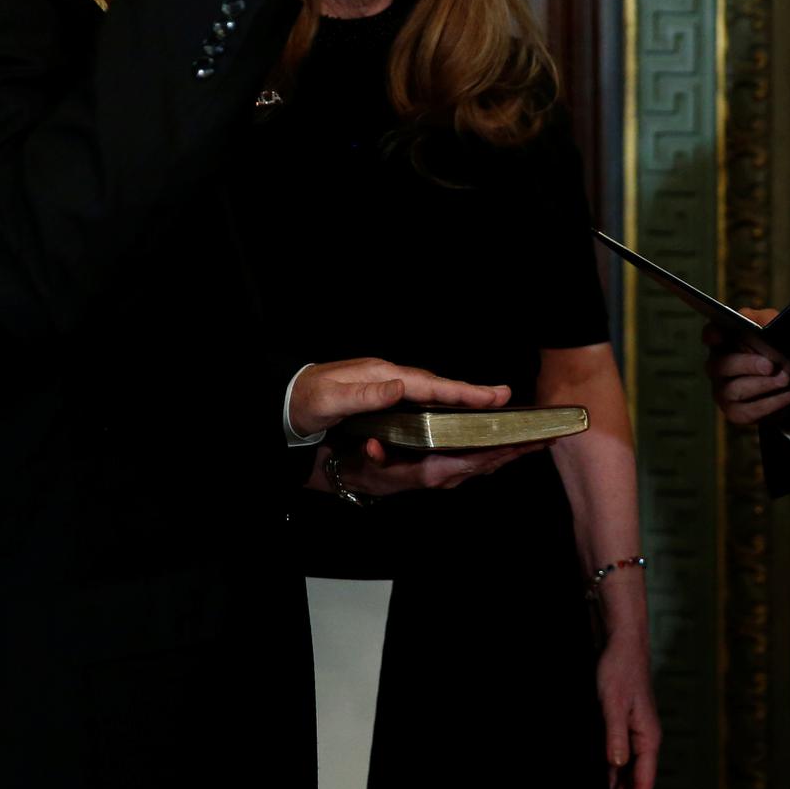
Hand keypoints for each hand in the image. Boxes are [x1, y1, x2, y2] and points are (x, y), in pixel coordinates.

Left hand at [289, 357, 509, 433]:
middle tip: (505, 398)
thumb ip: (364, 395)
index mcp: (382, 376)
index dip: (462, 391)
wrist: (285, 401)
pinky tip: (455, 413)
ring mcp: (387, 387)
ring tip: (490, 405)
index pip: (429, 385)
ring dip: (461, 399)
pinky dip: (443, 405)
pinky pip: (422, 401)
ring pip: (433, 393)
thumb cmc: (304, 401)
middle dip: (471, 394)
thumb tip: (401, 387)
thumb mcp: (330, 400)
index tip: (493, 395)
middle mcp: (389, 378)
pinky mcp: (384, 398)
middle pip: (439, 387)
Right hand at [327, 437, 550, 496]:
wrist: (362, 479)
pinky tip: (516, 443)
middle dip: (519, 450)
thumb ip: (374, 455)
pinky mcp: (450, 471)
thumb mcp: (368, 460)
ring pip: (490, 464)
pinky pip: (482, 462)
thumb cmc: (367, 466)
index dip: (502, 449)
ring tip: (541, 438)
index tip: (526, 439)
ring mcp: (451, 475)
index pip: (475, 458)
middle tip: (548, 436)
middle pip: (491, 462)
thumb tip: (374, 447)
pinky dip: (501, 453)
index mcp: (433, 471)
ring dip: (515, 452)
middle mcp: (447, 476)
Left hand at [596, 624, 658, 788]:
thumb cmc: (619, 670)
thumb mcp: (613, 703)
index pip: (643, 782)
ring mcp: (636, 734)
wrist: (622, 643)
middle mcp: (645, 739)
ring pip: (627, 774)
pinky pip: (619, 760)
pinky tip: (605, 788)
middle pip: (637, 783)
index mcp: (648, 737)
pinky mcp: (625, 726)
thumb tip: (616, 766)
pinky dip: (613, 778)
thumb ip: (614, 736)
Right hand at [703, 308, 789, 425]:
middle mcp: (718, 367)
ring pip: (735, 390)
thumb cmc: (781, 351)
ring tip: (786, 379)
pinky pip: (750, 410)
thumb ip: (762, 319)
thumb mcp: (776, 329)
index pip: (710, 334)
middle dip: (747, 364)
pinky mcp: (736, 413)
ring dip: (764, 385)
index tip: (721, 336)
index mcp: (725, 342)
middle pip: (721, 365)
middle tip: (769, 365)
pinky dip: (774, 403)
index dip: (712, 335)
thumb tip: (747, 318)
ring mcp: (723, 392)